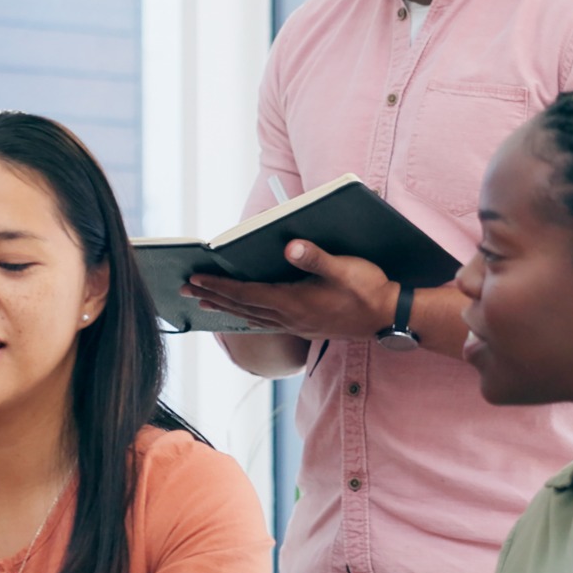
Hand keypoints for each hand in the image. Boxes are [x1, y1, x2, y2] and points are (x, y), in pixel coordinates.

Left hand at [186, 242, 399, 342]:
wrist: (389, 317)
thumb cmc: (369, 289)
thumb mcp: (345, 268)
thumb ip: (316, 258)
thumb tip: (290, 245)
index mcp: (294, 302)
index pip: (246, 294)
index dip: (218, 286)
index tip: (195, 278)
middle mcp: (289, 317)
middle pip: (241, 307)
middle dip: (211, 296)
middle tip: (184, 289)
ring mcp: (295, 325)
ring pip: (250, 317)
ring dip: (224, 308)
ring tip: (202, 302)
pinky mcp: (303, 327)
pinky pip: (264, 323)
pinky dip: (245, 317)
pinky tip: (240, 315)